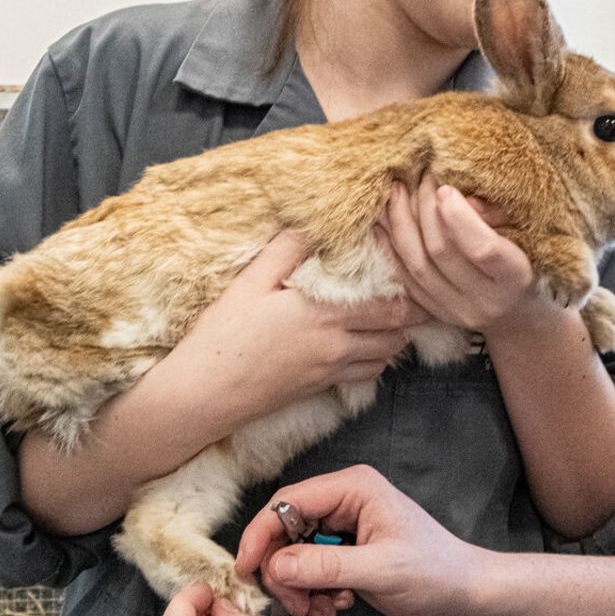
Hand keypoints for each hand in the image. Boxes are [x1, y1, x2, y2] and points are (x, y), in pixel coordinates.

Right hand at [176, 231, 429, 410]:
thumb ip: (287, 249)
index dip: (404, 287)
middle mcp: (337, 344)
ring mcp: (331, 370)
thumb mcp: (251, 281)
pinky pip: (366, 375)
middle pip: (396, 330)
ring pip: (386, 356)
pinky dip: (375, 360)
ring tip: (389, 317)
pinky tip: (364, 345)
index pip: (388, 303)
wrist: (206, 392)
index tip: (403, 270)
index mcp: (324, 312)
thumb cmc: (224, 333)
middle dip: (407, 313)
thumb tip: (312, 223)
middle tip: (408, 293)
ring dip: (394, 337)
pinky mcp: (321, 388)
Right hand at [235, 465, 485, 615]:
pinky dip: (312, 594)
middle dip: (284, 571)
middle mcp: (343, 502)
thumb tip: (278, 564)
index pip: (288, 502)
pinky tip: (337, 605)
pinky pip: (306, 571)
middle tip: (297, 603)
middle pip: (283, 531)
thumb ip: (327, 565)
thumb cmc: (436, 570)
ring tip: (323, 609)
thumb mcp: (381, 569)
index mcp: (353, 488)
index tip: (247, 568)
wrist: (461, 593)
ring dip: (299, 588)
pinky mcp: (342, 552)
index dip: (261, 533)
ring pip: (291, 555)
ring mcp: (341, 528)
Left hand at [377, 175, 557, 341]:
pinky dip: (390, 248)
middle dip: (425, 209)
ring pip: (417, 265)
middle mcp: (485, 301)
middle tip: (421, 179)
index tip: (446, 187)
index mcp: (514, 278)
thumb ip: (494, 216)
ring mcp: (456, 311)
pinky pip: (405, 278)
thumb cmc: (527, 263)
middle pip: (442, 253)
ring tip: (397, 192)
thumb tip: (456, 196)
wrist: (520, 314)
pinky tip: (383, 222)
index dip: (460, 216)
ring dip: (401, 224)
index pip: (483, 249)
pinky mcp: (435, 313)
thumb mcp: (525, 236)